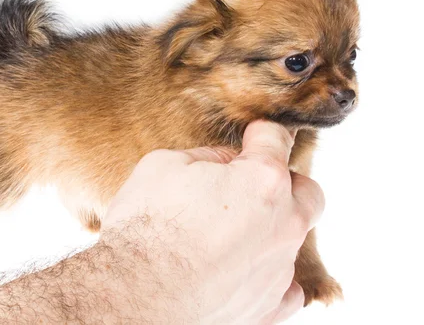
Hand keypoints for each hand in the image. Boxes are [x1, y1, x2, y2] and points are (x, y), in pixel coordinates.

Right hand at [101, 121, 323, 323]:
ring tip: (229, 234)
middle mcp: (283, 223)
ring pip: (292, 239)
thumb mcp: (165, 165)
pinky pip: (288, 289)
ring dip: (269, 229)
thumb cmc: (144, 224)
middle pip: (308, 192)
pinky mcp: (267, 307)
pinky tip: (243, 269)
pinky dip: (270, 274)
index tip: (251, 135)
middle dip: (285, 183)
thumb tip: (225, 163)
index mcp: (262, 180)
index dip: (260, 133)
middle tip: (251, 186)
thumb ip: (207, 157)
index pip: (276, 140)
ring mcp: (279, 269)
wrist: (133, 291)